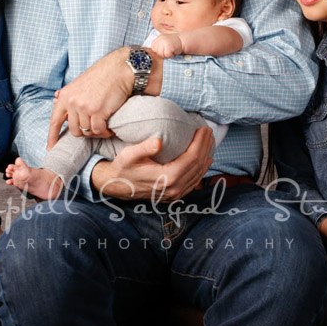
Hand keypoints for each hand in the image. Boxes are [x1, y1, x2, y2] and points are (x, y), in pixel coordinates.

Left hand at [47, 48, 133, 147]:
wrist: (118, 70)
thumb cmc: (101, 76)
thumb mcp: (78, 84)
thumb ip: (68, 97)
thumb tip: (55, 101)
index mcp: (65, 96)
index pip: (55, 121)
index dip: (52, 136)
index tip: (50, 148)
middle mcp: (72, 102)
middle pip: (74, 130)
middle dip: (84, 132)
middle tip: (95, 127)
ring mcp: (84, 107)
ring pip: (87, 131)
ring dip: (97, 132)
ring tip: (104, 125)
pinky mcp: (97, 111)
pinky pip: (99, 130)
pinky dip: (105, 133)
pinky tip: (109, 129)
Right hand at [91, 128, 214, 201]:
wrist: (116, 186)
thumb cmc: (123, 168)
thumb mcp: (129, 155)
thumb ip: (144, 148)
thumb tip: (159, 142)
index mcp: (167, 178)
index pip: (191, 158)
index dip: (200, 143)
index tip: (203, 129)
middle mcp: (174, 189)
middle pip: (197, 166)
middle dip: (205, 147)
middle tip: (209, 132)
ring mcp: (175, 194)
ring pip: (198, 175)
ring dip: (205, 157)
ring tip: (209, 142)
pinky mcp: (174, 196)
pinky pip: (193, 182)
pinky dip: (201, 170)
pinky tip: (206, 161)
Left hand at [151, 33, 183, 58]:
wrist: (183, 41)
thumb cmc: (174, 43)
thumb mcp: (164, 41)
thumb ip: (159, 45)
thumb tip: (153, 53)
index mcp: (159, 38)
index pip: (153, 48)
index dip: (158, 51)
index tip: (164, 49)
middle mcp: (161, 39)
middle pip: (156, 52)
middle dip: (162, 53)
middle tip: (168, 50)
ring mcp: (164, 42)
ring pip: (161, 54)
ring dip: (166, 54)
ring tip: (171, 50)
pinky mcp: (169, 46)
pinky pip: (167, 55)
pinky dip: (170, 55)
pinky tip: (173, 51)